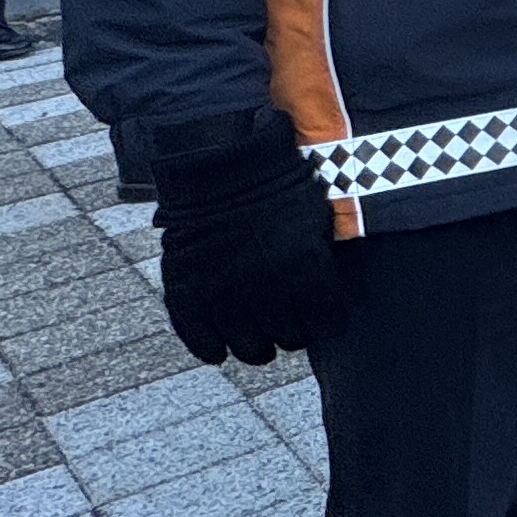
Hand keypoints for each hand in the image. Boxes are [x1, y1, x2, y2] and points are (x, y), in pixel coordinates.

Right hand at [148, 108, 342, 364]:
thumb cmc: (279, 189)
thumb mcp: (318, 220)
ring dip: (257, 347)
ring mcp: (224, 292)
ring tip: (259, 340)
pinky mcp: (188, 292)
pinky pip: (201, 340)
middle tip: (289, 325)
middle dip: (293, 333)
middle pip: (289, 338)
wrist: (222, 166)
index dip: (325, 323)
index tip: (321, 319)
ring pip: (248, 348)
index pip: (326, 322)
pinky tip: (221, 349)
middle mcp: (267, 286)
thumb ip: (322, 264)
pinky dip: (212, 350)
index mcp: (306, 267)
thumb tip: (328, 301)